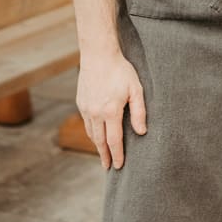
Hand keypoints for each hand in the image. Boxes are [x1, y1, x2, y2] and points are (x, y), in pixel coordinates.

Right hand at [76, 50, 146, 170]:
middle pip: (100, 141)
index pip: (114, 140)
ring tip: (103, 153)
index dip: (117, 155)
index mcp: (111, 111)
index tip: (118, 166)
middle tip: (108, 167)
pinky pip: (87, 122)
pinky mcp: (81, 102)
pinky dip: (92, 132)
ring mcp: (86, 108)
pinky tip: (96, 134)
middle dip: (105, 155)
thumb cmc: (120, 70)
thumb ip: (139, 112)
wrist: (98, 55)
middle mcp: (96, 113)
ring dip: (97, 145)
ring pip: (91, 133)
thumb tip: (141, 132)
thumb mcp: (136, 89)